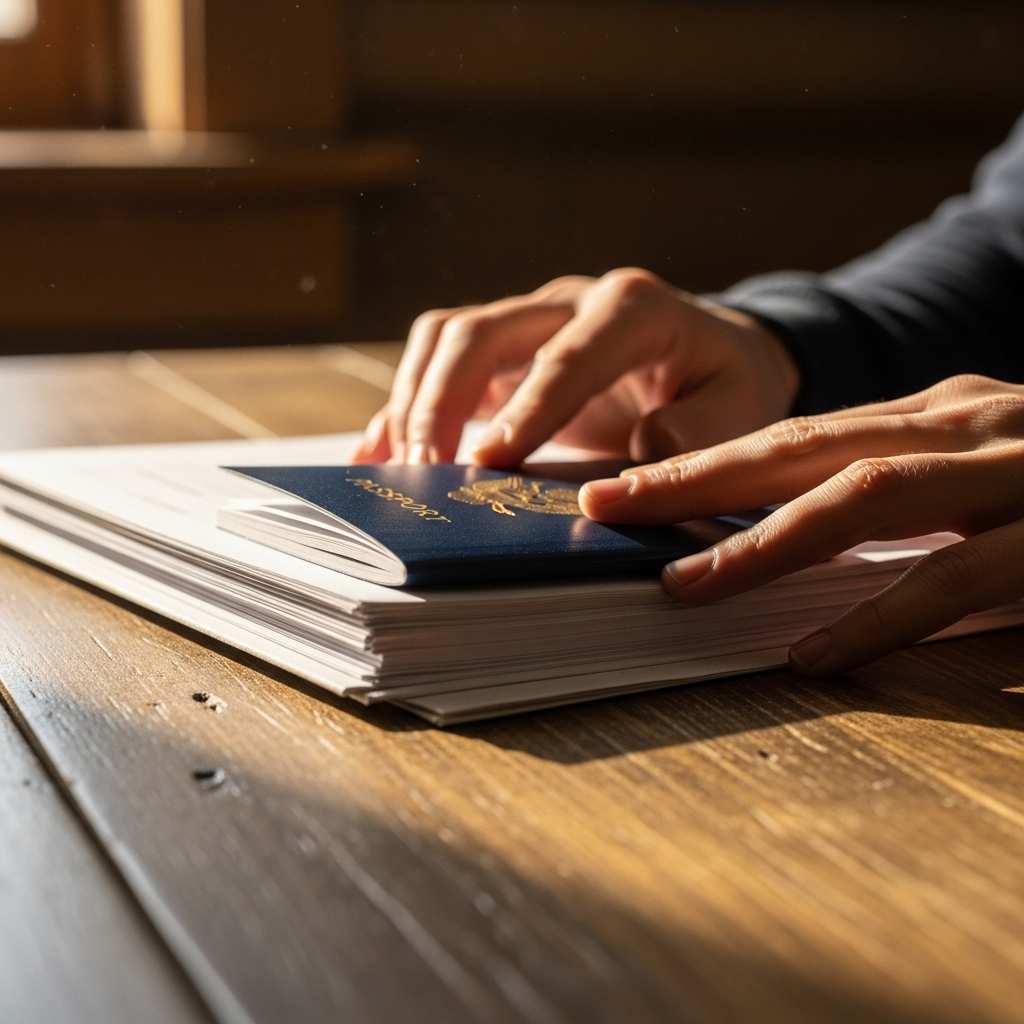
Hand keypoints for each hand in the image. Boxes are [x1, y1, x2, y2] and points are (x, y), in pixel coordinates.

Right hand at [353, 269, 798, 465]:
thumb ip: (699, 431)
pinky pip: (441, 362)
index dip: (526, 407)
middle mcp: (569, 301)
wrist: (713, 352)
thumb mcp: (742, 406)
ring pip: (448, 337)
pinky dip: (407, 405)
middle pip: (482, 332)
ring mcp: (531, 319)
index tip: (489, 462)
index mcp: (633, 309)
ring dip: (415, 399)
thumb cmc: (727, 382)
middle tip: (428, 471)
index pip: (569, 354)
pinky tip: (381, 450)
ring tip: (399, 467)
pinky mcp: (507, 348)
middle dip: (444, 400)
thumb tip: (639, 451)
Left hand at [579, 374, 1023, 674]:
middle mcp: (960, 424)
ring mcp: (1008, 471)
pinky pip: (951, 578)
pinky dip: (873, 617)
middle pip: (801, 447)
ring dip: (760, 541)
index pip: (799, 436)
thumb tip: (801, 529)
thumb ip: (907, 490)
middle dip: (692, 479)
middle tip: (604, 507)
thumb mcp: (990, 469)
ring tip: (680, 586)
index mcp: (937, 412)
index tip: (627, 491)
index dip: (705, 463)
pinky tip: (808, 654)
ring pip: (858, 496)